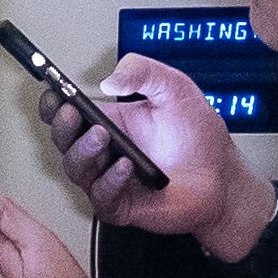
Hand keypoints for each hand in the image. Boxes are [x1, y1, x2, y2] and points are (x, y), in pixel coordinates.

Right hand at [58, 54, 274, 260]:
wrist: (222, 177)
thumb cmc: (198, 138)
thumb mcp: (175, 88)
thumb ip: (144, 72)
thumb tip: (110, 81)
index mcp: (109, 121)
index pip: (67, 112)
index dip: (55, 102)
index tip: (55, 91)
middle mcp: (103, 151)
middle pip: (63, 139)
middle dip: (62, 125)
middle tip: (73, 112)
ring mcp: (108, 178)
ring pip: (75, 168)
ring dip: (84, 151)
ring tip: (103, 137)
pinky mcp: (120, 205)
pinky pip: (101, 196)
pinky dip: (110, 180)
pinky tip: (125, 166)